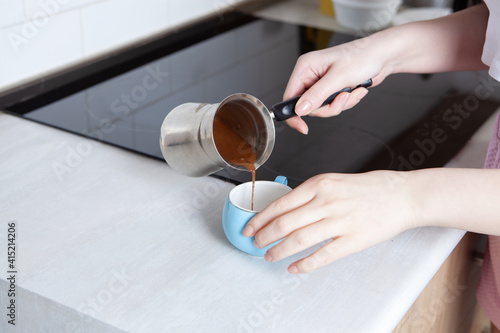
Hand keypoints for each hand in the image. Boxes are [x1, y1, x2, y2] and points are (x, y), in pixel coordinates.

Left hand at [243, 171, 415, 273]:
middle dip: (265, 236)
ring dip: (279, 251)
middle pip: (285, 223)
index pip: (281, 204)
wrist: (402, 195)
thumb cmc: (368, 188)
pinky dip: (305, 264)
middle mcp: (327, 202)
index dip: (261, 218)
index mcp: (320, 184)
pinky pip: (323, 256)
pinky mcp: (354, 240)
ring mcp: (341, 222)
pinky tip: (294, 268)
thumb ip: (310, 194)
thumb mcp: (334, 181)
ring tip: (269, 256)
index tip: (250, 227)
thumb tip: (284, 211)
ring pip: (300, 240)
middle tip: (255, 243)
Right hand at [283, 35, 391, 133]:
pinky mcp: (332, 89)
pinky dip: (347, 102)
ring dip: (340, 104)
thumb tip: (300, 109)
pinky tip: (356, 90)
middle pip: (308, 106)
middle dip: (328, 107)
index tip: (302, 127)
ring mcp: (321, 84)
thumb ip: (317, 95)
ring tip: (352, 91)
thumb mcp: (338, 77)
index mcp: (305, 67)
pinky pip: (333, 106)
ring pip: (322, 108)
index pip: (290, 96)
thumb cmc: (363, 56)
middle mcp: (311, 75)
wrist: (383, 56)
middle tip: (343, 97)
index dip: (294, 113)